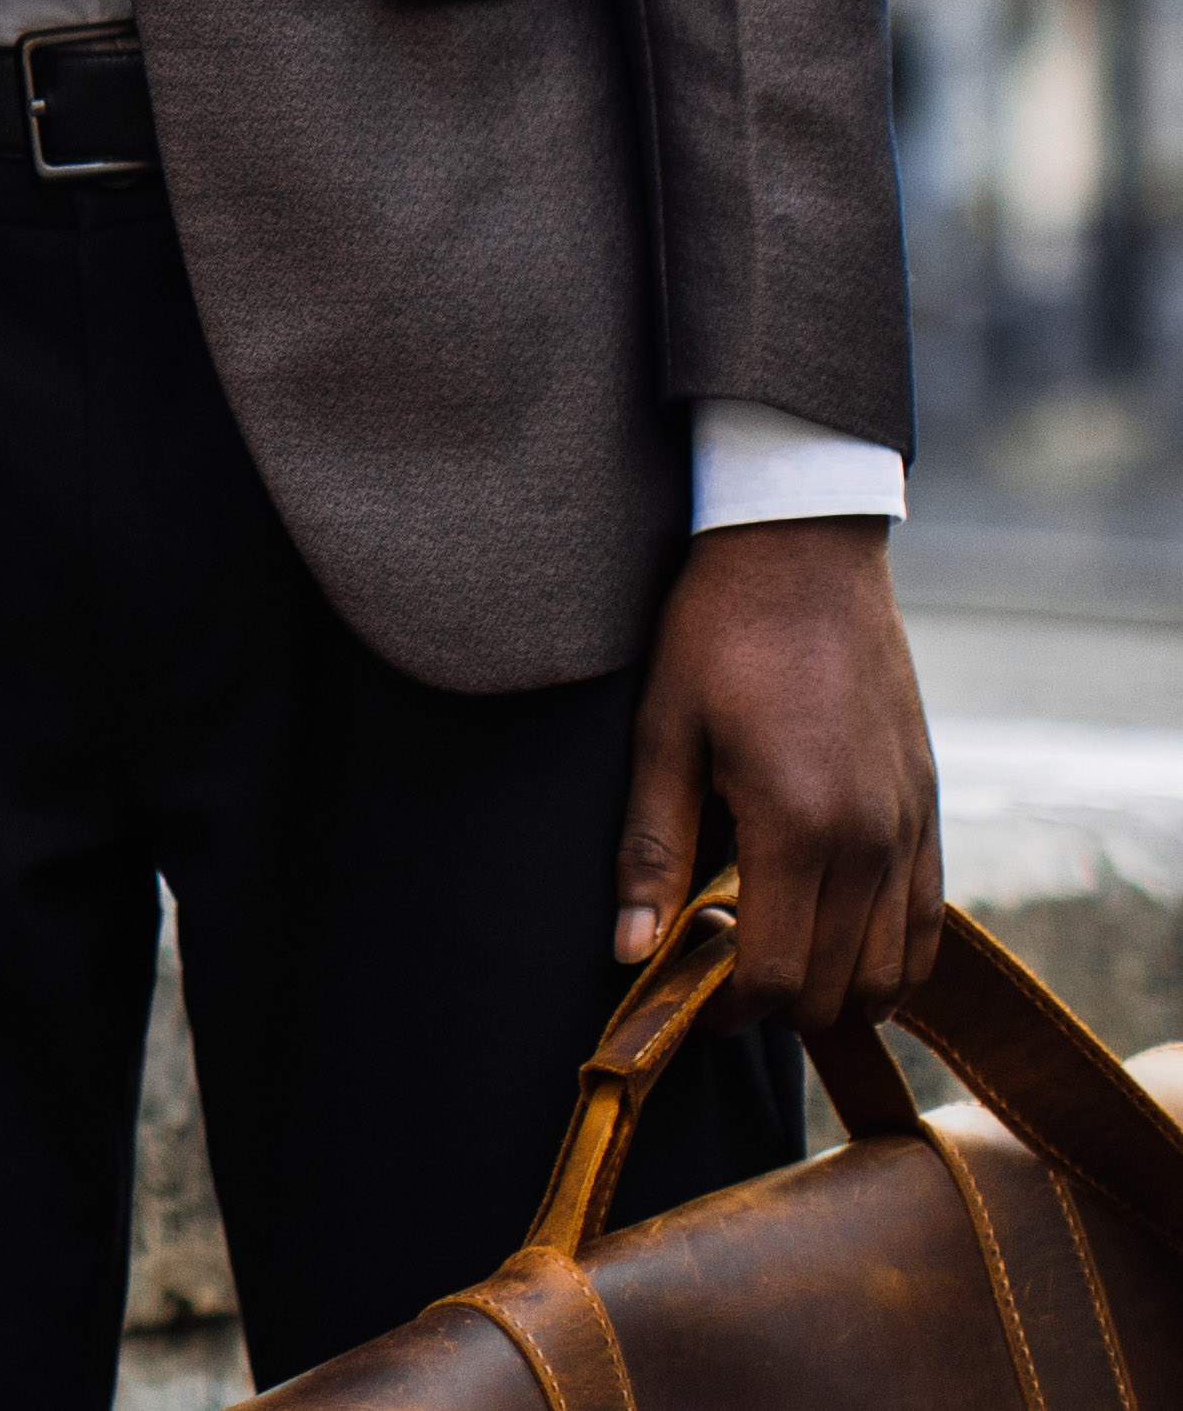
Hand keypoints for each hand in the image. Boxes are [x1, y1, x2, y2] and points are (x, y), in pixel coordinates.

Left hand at [614, 514, 938, 1029]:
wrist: (803, 552)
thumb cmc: (717, 630)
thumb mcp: (662, 729)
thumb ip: (650, 848)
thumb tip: (630, 951)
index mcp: (796, 825)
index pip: (776, 978)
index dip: (727, 1008)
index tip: (686, 990)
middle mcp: (870, 842)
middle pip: (839, 990)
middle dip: (775, 1004)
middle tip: (718, 965)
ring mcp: (912, 829)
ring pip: (895, 973)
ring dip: (836, 989)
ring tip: (771, 948)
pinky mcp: (930, 811)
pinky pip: (931, 925)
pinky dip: (890, 956)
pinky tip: (833, 932)